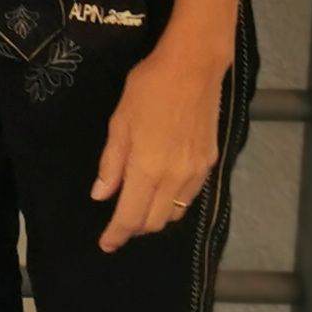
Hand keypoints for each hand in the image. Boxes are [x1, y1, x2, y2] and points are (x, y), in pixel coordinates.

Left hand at [92, 42, 226, 250]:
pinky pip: (190, 196)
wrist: (193, 66)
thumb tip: (101, 195)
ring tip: (140, 205)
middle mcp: (175, 178)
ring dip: (156, 216)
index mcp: (148, 169)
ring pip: (175, 212)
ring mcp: (196, 172)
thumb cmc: (148, 88)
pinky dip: (174, 201)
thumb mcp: (119, 122)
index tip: (106, 244)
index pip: (130, 216)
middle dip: (135, 227)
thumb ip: (111, 163)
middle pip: (155, 222)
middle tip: (119, 221)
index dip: (117, 234)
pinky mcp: (210, 163)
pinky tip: (163, 188)